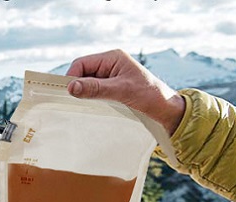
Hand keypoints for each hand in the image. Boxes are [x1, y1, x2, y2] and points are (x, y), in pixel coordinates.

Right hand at [66, 50, 185, 135]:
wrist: (166, 109)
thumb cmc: (149, 95)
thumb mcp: (121, 90)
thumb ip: (96, 88)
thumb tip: (71, 88)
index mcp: (112, 57)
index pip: (81, 64)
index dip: (72, 78)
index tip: (68, 95)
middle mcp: (109, 64)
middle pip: (82, 73)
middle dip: (78, 87)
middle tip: (75, 103)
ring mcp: (110, 77)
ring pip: (86, 84)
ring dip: (85, 95)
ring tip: (86, 106)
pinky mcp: (111, 88)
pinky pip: (93, 92)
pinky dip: (90, 100)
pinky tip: (92, 108)